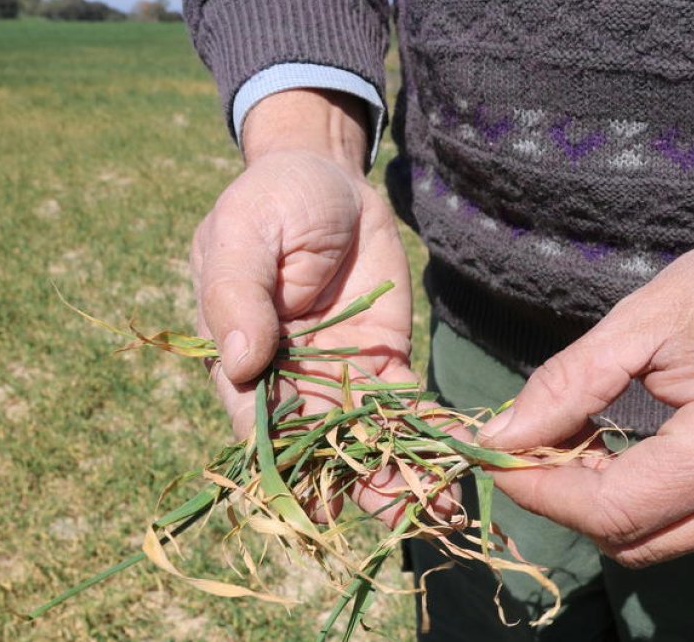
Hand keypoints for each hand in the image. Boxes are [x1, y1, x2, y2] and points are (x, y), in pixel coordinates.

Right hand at [191, 90, 454, 523]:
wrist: (329, 178)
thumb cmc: (270, 202)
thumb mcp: (243, 235)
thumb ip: (237, 295)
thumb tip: (237, 363)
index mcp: (240, 357)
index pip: (256, 419)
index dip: (286, 461)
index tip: (319, 498)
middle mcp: (288, 380)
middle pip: (317, 445)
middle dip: (355, 484)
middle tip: (400, 516)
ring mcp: (338, 375)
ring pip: (363, 439)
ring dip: (397, 475)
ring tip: (438, 508)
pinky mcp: (382, 361)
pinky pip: (402, 406)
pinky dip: (427, 436)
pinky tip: (456, 464)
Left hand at [478, 199, 693, 566]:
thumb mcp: (637, 320)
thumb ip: (565, 387)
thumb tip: (499, 440)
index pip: (615, 508)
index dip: (542, 492)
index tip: (494, 458)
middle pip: (636, 541)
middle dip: (568, 504)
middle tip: (531, 448)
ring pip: (660, 543)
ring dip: (603, 508)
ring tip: (579, 444)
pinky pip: (691, 528)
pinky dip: (642, 504)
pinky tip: (620, 456)